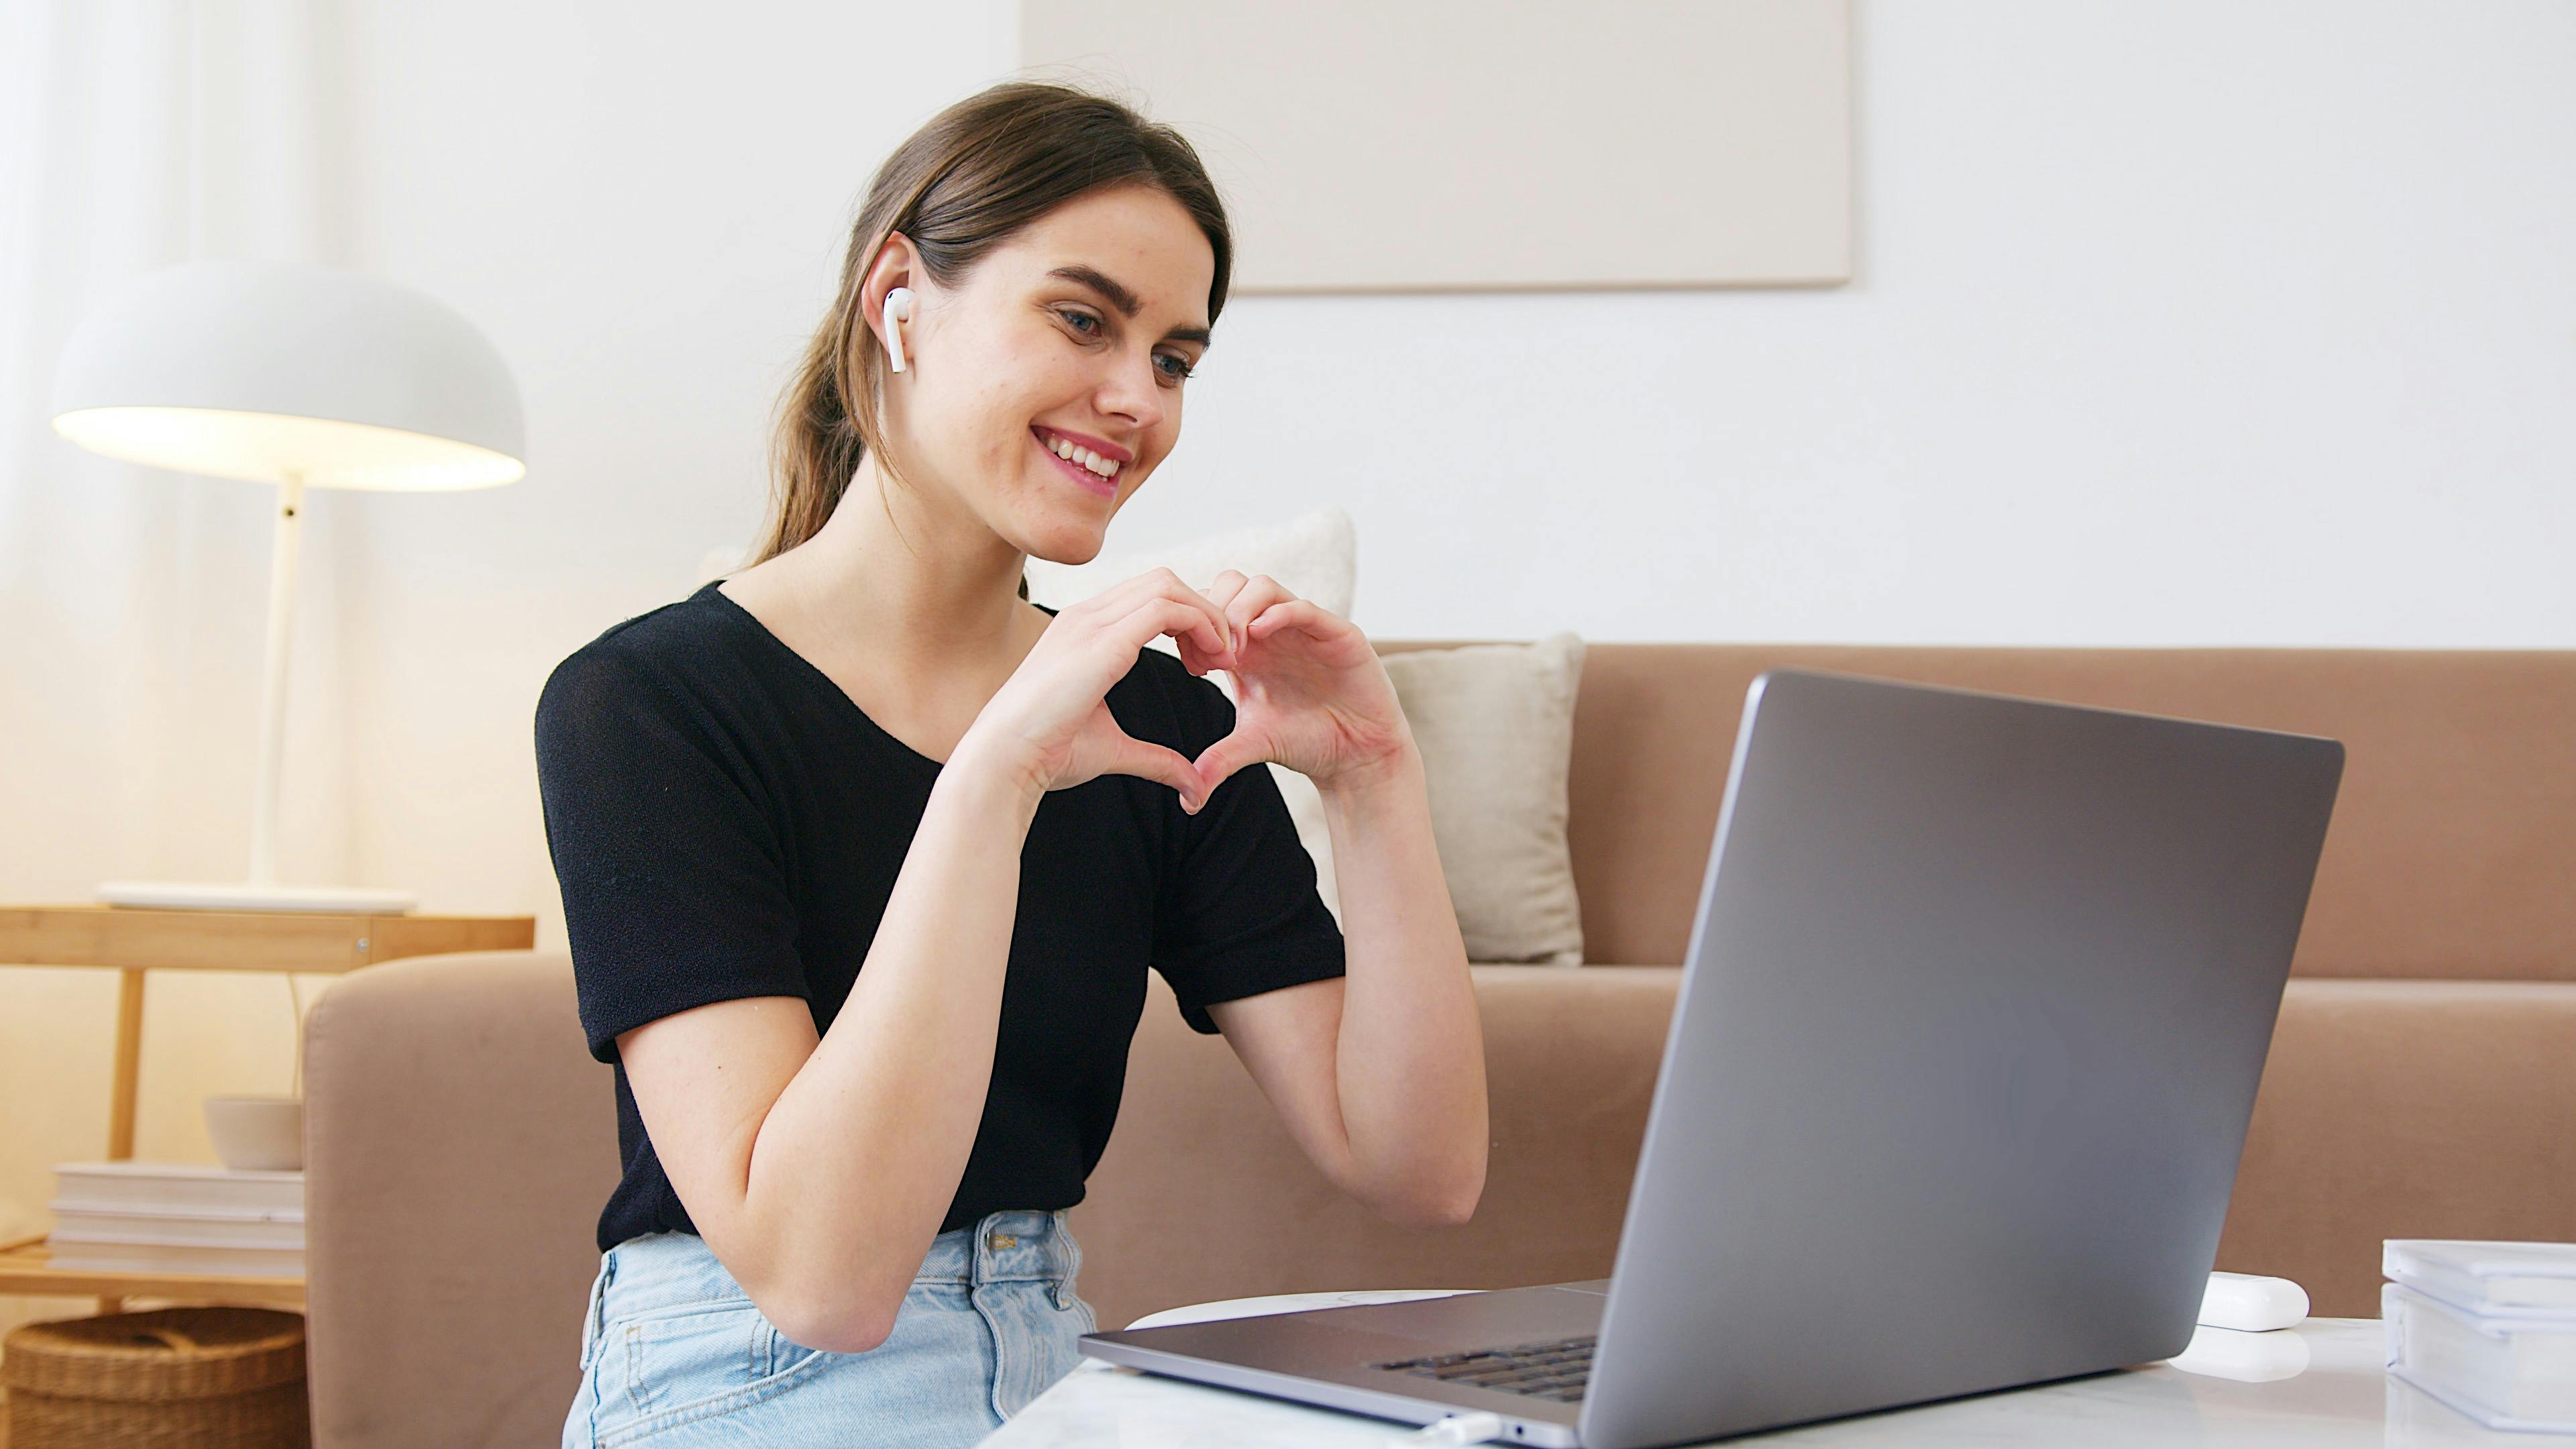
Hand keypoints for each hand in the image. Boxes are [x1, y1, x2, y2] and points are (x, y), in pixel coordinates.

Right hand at [956, 569, 1233, 811]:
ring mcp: (1091, 622)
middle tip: (1221, 658)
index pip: (1146, 598)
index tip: (1205, 663)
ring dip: (1207, 616)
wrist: (1005, 759)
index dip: (1187, 621)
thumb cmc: (1045, 754)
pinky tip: (1210, 660)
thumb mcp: (1114, 749)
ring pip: (1168, 586)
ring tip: (1221, 659)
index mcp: (1083, 633)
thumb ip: (1156, 759)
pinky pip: (1167, 608)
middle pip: (1162, 582)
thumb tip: (1192, 783)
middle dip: (1202, 612)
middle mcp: (1086, 617)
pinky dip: (1201, 624)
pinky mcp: (1103, 639)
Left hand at [1180, 571, 1413, 801]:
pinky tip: (1260, 636)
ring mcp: (1304, 628)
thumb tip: (1187, 800)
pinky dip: (1278, 613)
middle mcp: (1274, 631)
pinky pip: (1303, 607)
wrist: (1356, 756)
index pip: (1211, 607)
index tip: (1193, 666)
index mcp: (1249, 647)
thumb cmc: (1308, 741)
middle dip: (1213, 613)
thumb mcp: (1254, 744)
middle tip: (1212, 657)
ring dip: (1239, 611)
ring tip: (1234, 652)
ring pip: (1261, 587)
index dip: (1195, 629)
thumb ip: (1219, 759)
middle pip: (1231, 584)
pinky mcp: (1336, 633)